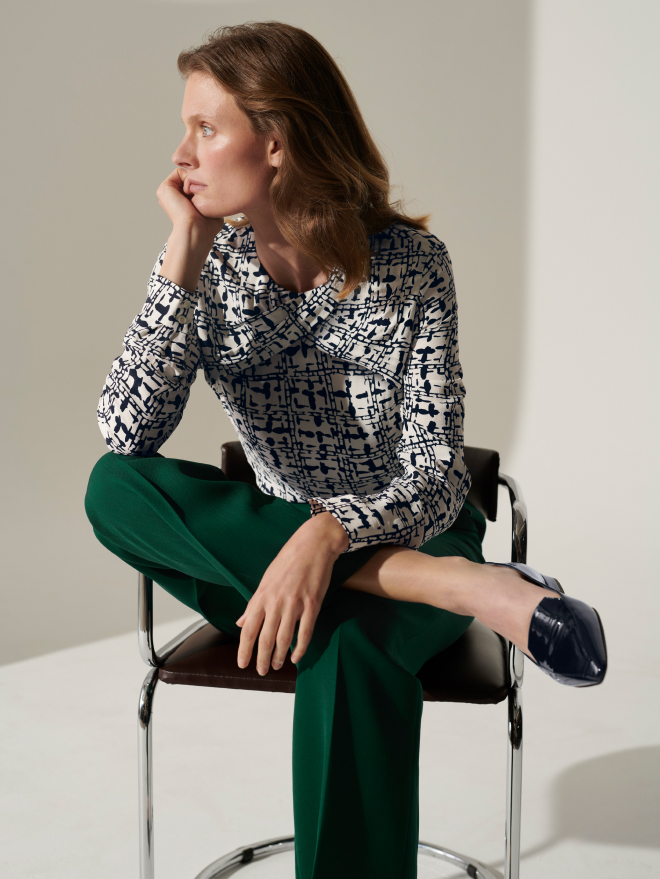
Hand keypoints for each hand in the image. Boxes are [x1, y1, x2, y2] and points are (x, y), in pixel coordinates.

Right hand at [156, 168, 223, 290]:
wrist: (196, 231)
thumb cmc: (207, 226)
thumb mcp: (212, 209)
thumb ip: (211, 198)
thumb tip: (219, 191)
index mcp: (182, 202)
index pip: (196, 184)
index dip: (205, 187)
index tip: (208, 199)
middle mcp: (174, 197)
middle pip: (191, 177)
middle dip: (200, 183)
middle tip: (200, 199)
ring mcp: (168, 193)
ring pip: (186, 174)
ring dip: (195, 183)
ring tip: (194, 199)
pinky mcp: (164, 188)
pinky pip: (180, 172)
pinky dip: (188, 179)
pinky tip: (189, 194)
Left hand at [236, 512, 348, 673]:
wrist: (313, 544)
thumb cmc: (288, 560)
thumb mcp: (265, 580)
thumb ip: (253, 604)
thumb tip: (240, 622)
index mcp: (262, 596)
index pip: (248, 629)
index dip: (244, 650)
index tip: (242, 664)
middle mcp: (276, 602)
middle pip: (266, 638)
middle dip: (262, 658)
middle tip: (261, 671)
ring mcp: (295, 604)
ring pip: (285, 638)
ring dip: (280, 656)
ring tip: (277, 666)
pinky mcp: (313, 604)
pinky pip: (305, 632)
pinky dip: (300, 647)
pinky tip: (296, 657)